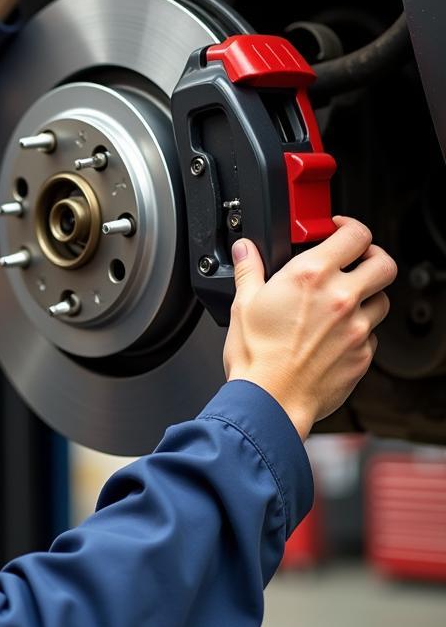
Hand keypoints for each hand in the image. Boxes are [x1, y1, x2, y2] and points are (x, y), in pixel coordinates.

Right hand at [224, 216, 395, 439]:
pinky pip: (372, 334)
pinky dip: (360, 329)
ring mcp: (356, 328)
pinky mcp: (363, 355)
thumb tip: (245, 250)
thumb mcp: (243, 303)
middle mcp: (340, 297)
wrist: (271, 400)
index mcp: (310, 276)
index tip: (338, 229)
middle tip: (356, 259)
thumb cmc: (256, 356)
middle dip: (372, 256)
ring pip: (383, 300)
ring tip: (345, 299)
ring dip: (368, 295)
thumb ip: (249, 270)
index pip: (354, 235)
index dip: (349, 226)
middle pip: (384, 264)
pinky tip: (337, 333)